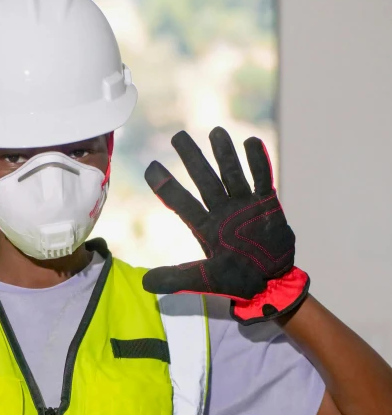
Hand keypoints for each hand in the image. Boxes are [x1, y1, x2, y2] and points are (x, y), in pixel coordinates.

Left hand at [142, 127, 308, 324]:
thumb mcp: (204, 280)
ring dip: (224, 154)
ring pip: (232, 173)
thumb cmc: (236, 280)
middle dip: (192, 158)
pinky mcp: (267, 205)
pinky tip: (251, 141)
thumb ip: (176, 278)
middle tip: (178, 136)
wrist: (270, 282)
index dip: (165, 185)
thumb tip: (144, 283)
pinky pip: (262, 179)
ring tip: (215, 132)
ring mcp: (244, 205)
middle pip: (204, 179)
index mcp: (204, 226)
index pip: (180, 202)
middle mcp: (222, 210)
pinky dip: (258, 162)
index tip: (150, 167)